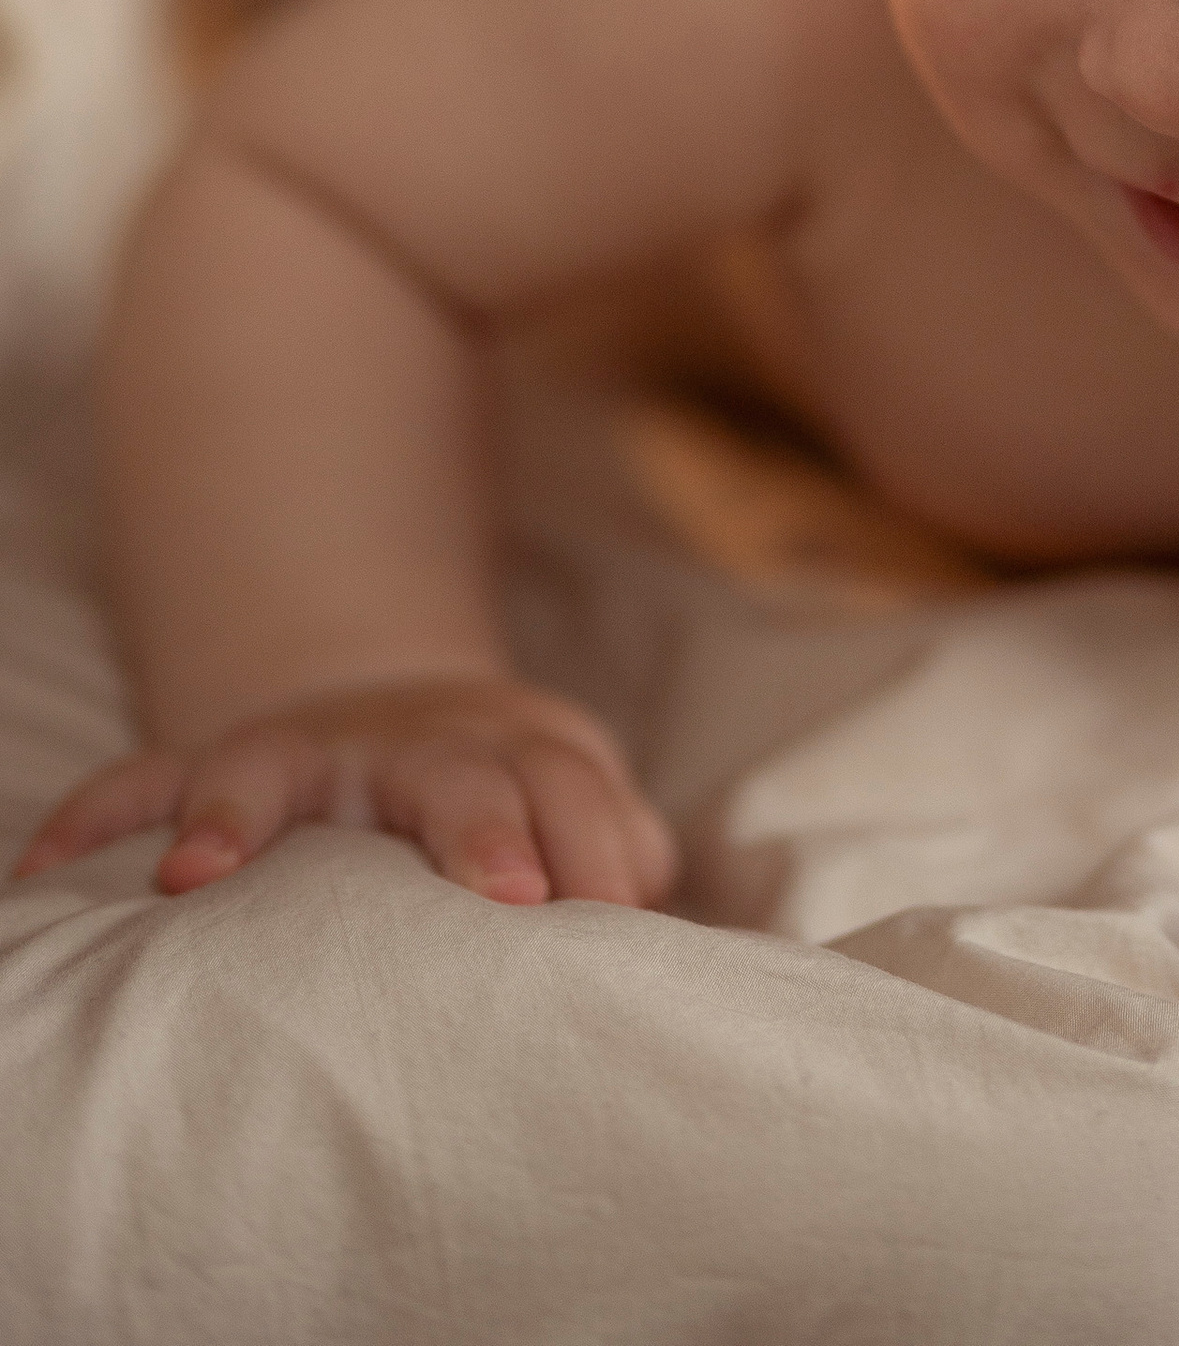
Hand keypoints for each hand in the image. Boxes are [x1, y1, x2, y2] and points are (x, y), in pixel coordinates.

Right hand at [12, 672, 676, 907]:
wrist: (403, 711)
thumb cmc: (505, 788)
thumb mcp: (572, 797)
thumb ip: (617, 849)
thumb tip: (669, 914)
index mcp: (508, 755)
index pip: (564, 787)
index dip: (585, 841)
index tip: (584, 905)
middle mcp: (409, 748)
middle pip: (450, 774)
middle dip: (476, 825)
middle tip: (502, 889)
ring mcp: (305, 751)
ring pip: (268, 763)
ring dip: (236, 809)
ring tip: (193, 872)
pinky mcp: (218, 762)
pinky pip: (138, 774)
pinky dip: (92, 815)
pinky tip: (47, 869)